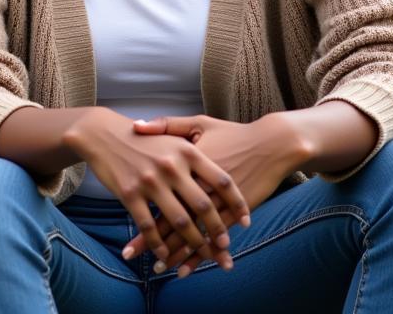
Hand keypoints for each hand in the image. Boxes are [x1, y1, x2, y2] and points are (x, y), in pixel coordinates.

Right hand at [66, 109, 248, 268]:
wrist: (102, 133)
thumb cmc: (142, 136)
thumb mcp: (172, 134)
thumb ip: (196, 151)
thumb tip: (222, 178)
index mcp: (185, 150)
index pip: (221, 180)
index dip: (237, 203)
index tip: (246, 220)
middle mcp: (171, 166)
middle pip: (204, 206)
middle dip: (218, 231)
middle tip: (226, 246)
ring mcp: (150, 181)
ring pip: (180, 221)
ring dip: (195, 243)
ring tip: (204, 255)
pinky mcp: (129, 194)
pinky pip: (149, 227)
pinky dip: (160, 245)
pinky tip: (166, 255)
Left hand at [125, 114, 298, 274]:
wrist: (269, 145)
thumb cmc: (230, 133)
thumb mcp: (196, 123)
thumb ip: (165, 125)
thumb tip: (135, 125)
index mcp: (183, 163)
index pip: (156, 192)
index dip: (138, 210)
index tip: (124, 221)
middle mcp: (196, 185)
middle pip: (170, 217)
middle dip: (152, 239)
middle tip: (133, 255)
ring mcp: (215, 201)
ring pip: (191, 233)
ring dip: (176, 252)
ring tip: (160, 268)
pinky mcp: (232, 212)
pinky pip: (212, 237)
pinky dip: (200, 254)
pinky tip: (189, 268)